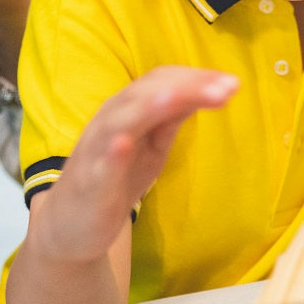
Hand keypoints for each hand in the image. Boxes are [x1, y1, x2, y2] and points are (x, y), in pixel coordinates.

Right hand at [32, 66, 239, 265]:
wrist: (71, 225)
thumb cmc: (117, 179)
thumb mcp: (153, 144)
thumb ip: (172, 117)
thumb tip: (206, 89)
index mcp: (128, 108)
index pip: (161, 80)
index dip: (196, 78)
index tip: (232, 83)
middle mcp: (110, 120)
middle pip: (146, 92)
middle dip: (188, 87)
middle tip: (228, 89)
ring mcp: (97, 150)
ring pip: (121, 118)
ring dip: (152, 104)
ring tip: (181, 96)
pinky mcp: (89, 182)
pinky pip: (99, 164)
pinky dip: (111, 151)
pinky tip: (124, 144)